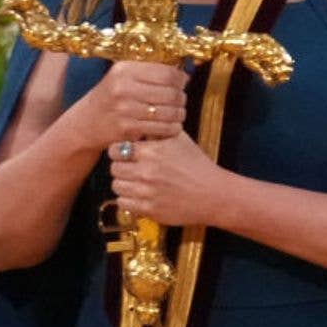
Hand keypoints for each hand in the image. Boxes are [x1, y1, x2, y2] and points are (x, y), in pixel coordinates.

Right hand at [78, 61, 185, 151]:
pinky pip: (160, 128)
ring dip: (179, 113)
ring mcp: (125, 109)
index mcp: (125, 69)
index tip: (183, 81)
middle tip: (182, 99)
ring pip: (167, 112)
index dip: (180, 78)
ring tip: (180, 112)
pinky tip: (173, 126)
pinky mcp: (127, 128)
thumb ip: (148, 70)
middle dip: (181, 97)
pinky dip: (172, 128)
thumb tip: (182, 71)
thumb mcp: (122, 75)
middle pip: (169, 93)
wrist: (88, 121)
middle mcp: (124, 87)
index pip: (165, 72)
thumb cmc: (111, 95)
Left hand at [108, 131, 225, 227]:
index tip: (123, 152)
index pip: (116, 149)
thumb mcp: (178, 138)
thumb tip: (140, 117)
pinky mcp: (149, 210)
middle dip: (120, 166)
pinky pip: (123, 203)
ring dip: (123, 183)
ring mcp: (147, 193)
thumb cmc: (195, 163)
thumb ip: (157, 128)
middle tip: (128, 166)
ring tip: (133, 180)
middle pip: (114, 168)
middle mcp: (146, 172)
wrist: (212, 193)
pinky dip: (127, 199)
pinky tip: (138, 194)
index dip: (118, 149)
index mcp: (151, 151)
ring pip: (116, 186)